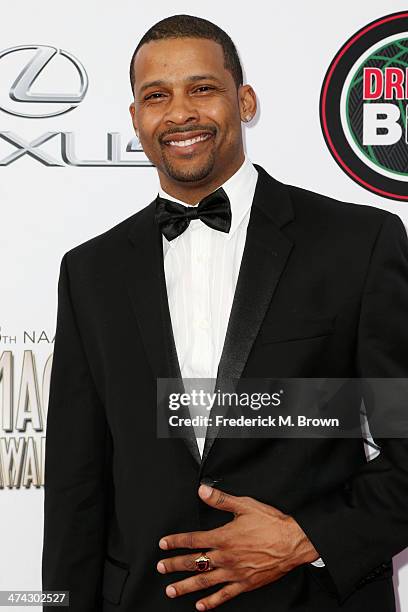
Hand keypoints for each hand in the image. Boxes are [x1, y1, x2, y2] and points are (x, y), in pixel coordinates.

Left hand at [157, 484, 318, 609]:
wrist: (293, 542)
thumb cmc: (271, 523)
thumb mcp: (245, 505)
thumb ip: (221, 499)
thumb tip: (202, 490)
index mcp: (224, 537)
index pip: (193, 540)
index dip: (175, 542)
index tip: (164, 544)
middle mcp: (226, 557)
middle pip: (194, 562)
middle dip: (174, 565)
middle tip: (161, 568)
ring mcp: (235, 573)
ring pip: (205, 581)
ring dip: (186, 586)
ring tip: (171, 590)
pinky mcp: (245, 584)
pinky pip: (225, 595)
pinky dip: (212, 601)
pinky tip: (201, 606)